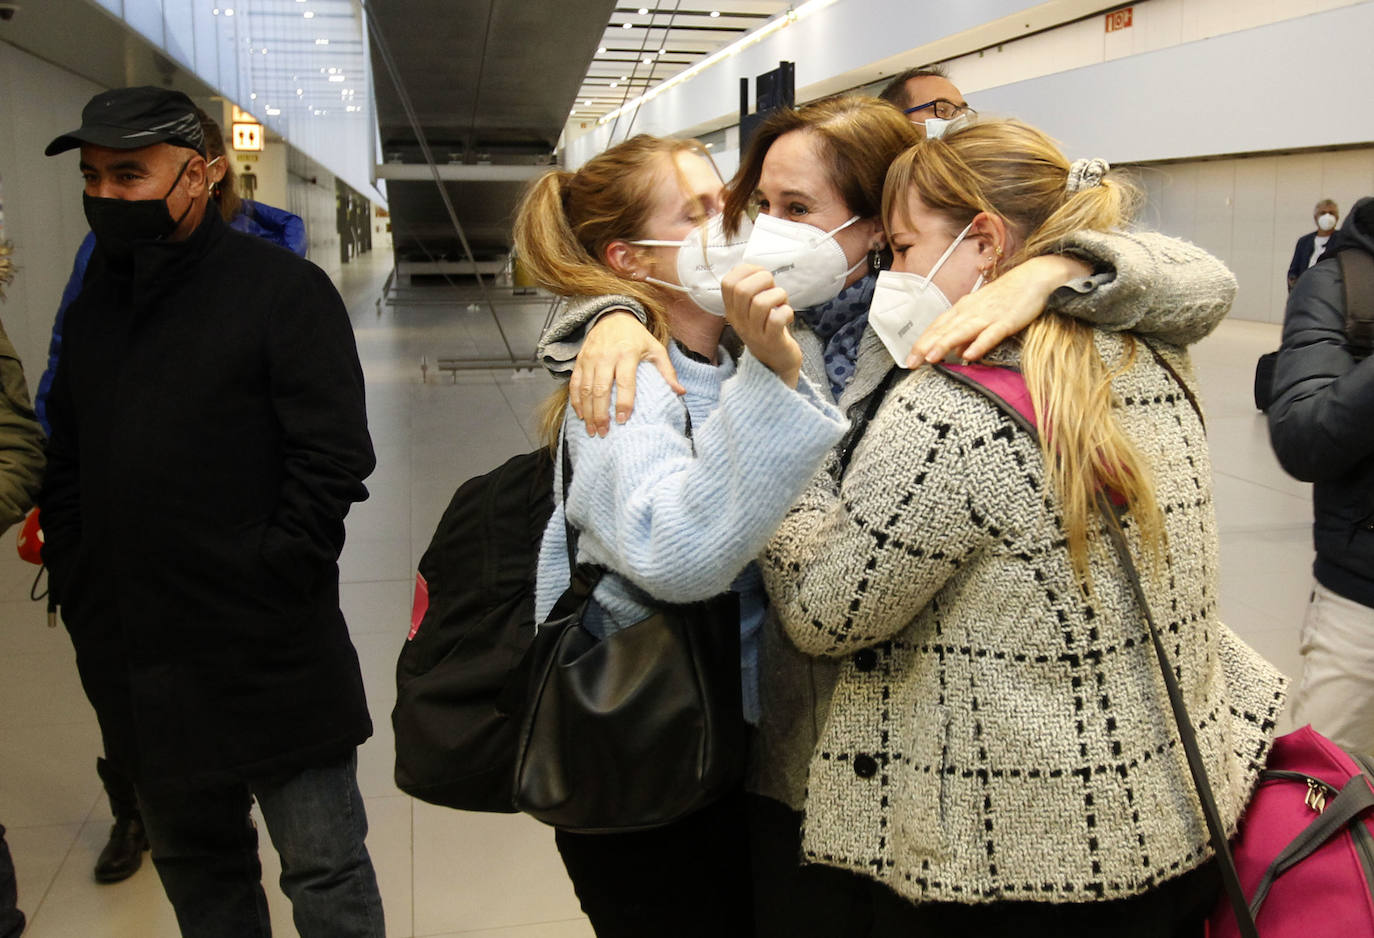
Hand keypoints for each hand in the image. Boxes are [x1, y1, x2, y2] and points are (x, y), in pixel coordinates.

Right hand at [570, 311, 683, 435]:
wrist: (612, 316)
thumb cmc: (636, 337)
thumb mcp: (655, 349)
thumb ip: (667, 371)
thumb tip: (680, 392)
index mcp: (627, 353)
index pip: (625, 382)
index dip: (624, 402)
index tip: (623, 420)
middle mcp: (606, 356)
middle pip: (601, 389)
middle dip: (601, 414)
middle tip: (604, 433)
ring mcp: (590, 358)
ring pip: (586, 389)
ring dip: (588, 412)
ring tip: (593, 430)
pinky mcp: (580, 360)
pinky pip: (574, 384)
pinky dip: (576, 401)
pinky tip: (581, 415)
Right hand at [722, 264, 801, 387]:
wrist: (776, 362)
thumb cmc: (767, 328)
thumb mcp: (751, 308)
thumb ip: (751, 288)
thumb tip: (756, 268)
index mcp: (732, 309)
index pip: (728, 282)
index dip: (746, 270)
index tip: (760, 275)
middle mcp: (739, 321)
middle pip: (742, 290)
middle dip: (763, 279)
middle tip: (773, 288)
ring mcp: (754, 332)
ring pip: (761, 303)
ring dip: (778, 295)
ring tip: (782, 303)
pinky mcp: (772, 341)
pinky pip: (777, 319)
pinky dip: (786, 311)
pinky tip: (787, 316)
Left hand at [907, 254, 1092, 365]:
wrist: (1034, 278)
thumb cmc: (1007, 296)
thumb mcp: (982, 312)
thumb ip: (967, 331)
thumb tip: (954, 350)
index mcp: (963, 308)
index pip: (937, 326)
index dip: (922, 341)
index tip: (908, 358)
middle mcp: (971, 311)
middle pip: (944, 329)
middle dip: (926, 346)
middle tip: (911, 363)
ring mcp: (988, 315)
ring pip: (962, 331)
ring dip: (945, 344)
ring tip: (931, 358)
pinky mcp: (1007, 320)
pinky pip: (991, 334)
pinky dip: (979, 344)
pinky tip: (970, 355)